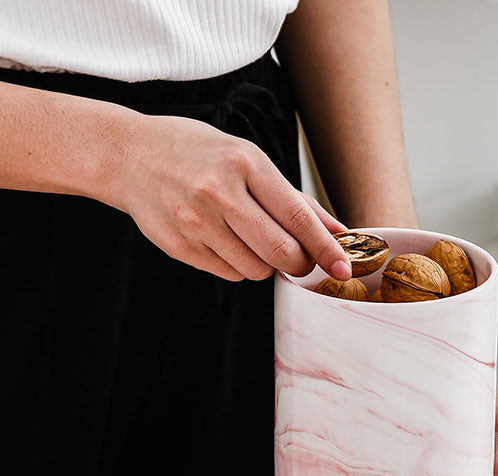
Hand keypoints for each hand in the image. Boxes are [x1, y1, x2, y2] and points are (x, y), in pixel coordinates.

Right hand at [112, 113, 351, 281]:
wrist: (129, 156)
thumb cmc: (198, 154)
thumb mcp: (248, 159)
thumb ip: (294, 198)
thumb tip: (337, 231)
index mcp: (244, 163)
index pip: (298, 217)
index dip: (326, 248)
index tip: (343, 267)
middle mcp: (219, 192)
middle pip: (281, 253)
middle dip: (299, 263)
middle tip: (299, 258)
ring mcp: (195, 222)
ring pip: (256, 270)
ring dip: (265, 264)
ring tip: (249, 238)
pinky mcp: (179, 246)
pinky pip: (230, 274)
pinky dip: (238, 265)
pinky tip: (223, 240)